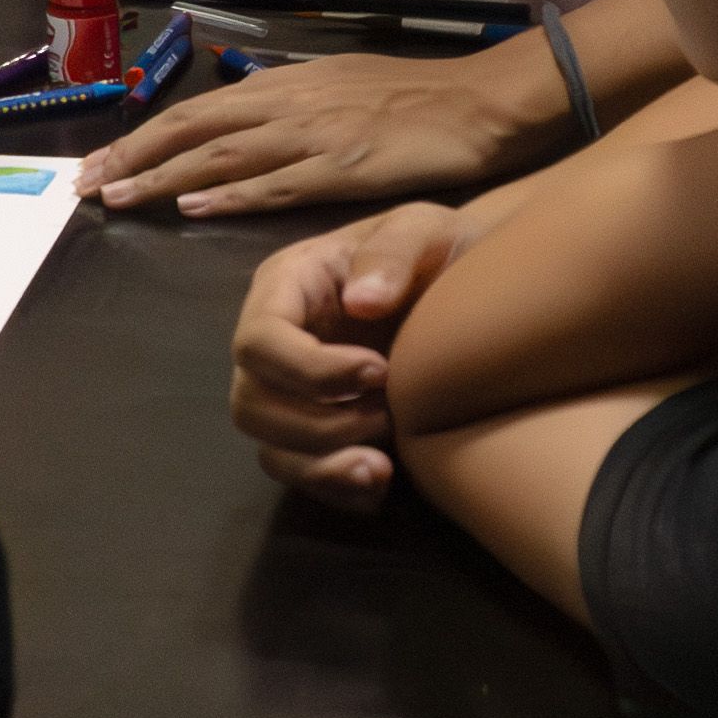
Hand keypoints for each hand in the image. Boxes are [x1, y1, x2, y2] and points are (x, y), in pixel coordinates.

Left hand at [75, 33, 554, 217]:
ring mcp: (311, 135)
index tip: (100, 163)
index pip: (194, 112)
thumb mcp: (339, 88)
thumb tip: (245, 117)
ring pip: (219, 156)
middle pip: (190, 130)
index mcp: (282, 85)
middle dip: (132, 157)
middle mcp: (286, 104)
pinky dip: (227, 194)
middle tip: (85, 185)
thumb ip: (290, 104)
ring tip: (117, 198)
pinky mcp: (342, 168)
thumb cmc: (415, 98)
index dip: (141, 138)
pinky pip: (273, 184)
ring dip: (161, 178)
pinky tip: (190, 206)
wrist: (482, 102)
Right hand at [228, 203, 465, 508]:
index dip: (309, 370)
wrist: (467, 285)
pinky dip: (335, 487)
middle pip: (251, 403)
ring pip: (269, 446)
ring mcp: (290, 390)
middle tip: (386, 416)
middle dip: (315, 425)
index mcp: (286, 287)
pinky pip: (301, 472)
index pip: (259, 340)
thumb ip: (392, 255)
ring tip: (382, 466)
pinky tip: (380, 485)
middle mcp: (274, 343)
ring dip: (320, 465)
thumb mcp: (420, 229)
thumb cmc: (435, 249)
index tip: (379, 372)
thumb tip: (361, 303)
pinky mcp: (316, 426)